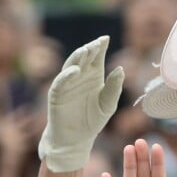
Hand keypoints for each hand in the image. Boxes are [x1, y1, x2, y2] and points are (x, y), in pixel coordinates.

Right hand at [38, 36, 123, 172]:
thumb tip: (120, 69)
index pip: (97, 58)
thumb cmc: (93, 120)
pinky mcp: (57, 95)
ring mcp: (67, 84)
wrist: (77, 139)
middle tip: (97, 43)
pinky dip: (67, 75)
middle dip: (90, 50)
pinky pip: (60, 82)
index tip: (106, 38)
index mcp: (94, 76)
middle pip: (84, 59)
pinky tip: (76, 70)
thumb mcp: (108, 104)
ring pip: (71, 66)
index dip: (100, 47)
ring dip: (78, 58)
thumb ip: (114, 87)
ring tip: (86, 50)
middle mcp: (80, 77)